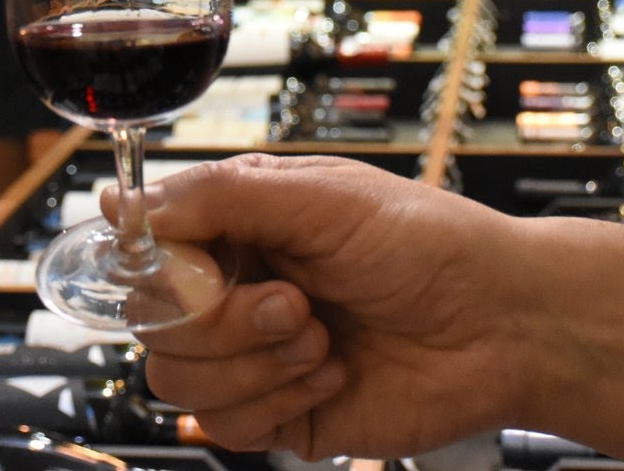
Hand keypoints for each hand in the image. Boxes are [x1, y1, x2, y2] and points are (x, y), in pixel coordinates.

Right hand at [120, 154, 516, 458]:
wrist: (503, 325)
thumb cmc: (427, 244)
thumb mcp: (320, 197)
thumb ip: (217, 198)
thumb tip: (119, 207)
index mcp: (238, 228)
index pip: (147, 255)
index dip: (161, 270)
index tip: (203, 269)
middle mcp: (237, 291)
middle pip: (155, 325)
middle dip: (224, 320)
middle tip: (294, 303)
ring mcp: (255, 358)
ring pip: (180, 379)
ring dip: (255, 362)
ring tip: (320, 338)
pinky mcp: (280, 417)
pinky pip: (225, 427)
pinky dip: (277, 400)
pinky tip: (331, 374)